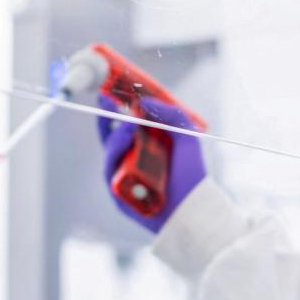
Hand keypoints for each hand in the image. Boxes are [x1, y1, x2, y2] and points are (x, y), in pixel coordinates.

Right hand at [97, 93, 205, 232]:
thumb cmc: (191, 174)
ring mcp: (124, 176)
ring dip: (116, 136)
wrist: (192, 206)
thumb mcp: (187, 137)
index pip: (124, 125)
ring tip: (128, 126)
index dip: (115, 110)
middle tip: (108, 101)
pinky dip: (116, 155)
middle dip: (107, 118)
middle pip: (111, 137)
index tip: (109, 93)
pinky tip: (126, 143)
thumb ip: (171, 114)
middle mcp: (132, 161)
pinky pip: (111, 171)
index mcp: (145, 147)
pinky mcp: (119, 192)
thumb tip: (144, 101)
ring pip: (110, 152)